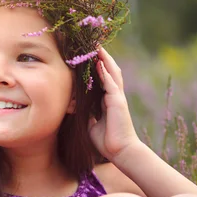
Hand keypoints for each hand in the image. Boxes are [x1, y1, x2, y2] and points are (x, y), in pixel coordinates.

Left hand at [88, 46, 140, 162]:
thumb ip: (86, 114)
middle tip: (93, 44)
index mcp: (108, 100)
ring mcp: (117, 98)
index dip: (96, 66)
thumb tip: (75, 108)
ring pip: (112, 73)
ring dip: (105, 59)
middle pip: (109, 71)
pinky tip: (99, 63)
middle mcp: (114, 96)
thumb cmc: (106, 141)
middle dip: (101, 57)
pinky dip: (105, 73)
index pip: (102, 78)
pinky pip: (111, 84)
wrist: (121, 152)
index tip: (88, 55)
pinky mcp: (118, 102)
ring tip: (97, 47)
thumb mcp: (91, 125)